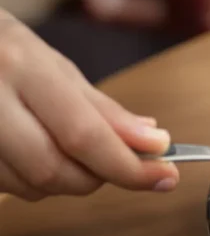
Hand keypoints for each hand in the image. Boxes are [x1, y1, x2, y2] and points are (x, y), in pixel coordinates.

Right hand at [0, 9, 178, 200]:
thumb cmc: (1, 48)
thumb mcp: (52, 64)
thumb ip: (102, 108)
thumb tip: (153, 140)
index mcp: (21, 67)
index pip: (84, 135)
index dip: (129, 166)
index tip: (166, 176)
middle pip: (54, 170)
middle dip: (98, 177)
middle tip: (118, 163)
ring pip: (30, 186)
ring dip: (66, 182)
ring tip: (71, 152)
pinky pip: (7, 186)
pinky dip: (35, 182)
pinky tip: (38, 154)